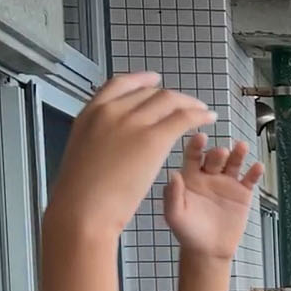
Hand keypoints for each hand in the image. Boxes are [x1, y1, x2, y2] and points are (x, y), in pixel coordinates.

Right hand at [47, 73, 216, 236]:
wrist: (83, 209)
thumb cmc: (81, 193)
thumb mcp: (83, 151)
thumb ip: (99, 136)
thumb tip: (112, 139)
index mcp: (90, 113)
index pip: (119, 84)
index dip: (140, 80)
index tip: (154, 80)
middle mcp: (111, 111)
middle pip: (148, 92)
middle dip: (171, 96)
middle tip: (187, 104)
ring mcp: (131, 122)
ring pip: (168, 100)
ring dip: (189, 103)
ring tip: (203, 111)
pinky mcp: (152, 138)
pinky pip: (183, 118)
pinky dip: (199, 115)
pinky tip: (209, 119)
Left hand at [163, 134, 264, 259]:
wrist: (209, 250)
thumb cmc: (188, 232)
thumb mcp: (174, 215)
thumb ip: (172, 195)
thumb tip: (174, 174)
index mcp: (190, 177)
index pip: (192, 156)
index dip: (196, 145)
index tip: (200, 137)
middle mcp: (209, 176)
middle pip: (215, 158)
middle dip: (218, 153)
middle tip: (221, 152)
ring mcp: (227, 183)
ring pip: (234, 163)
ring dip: (238, 154)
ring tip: (242, 147)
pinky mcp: (243, 194)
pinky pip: (250, 180)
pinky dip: (254, 173)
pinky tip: (257, 167)